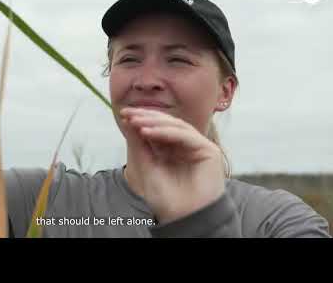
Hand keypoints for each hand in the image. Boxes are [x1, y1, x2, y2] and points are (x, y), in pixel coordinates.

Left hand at [120, 107, 225, 223]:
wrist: (184, 220)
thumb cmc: (167, 200)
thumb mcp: (146, 167)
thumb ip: (139, 145)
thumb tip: (128, 121)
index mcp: (172, 150)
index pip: (158, 128)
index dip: (142, 119)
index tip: (123, 115)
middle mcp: (186, 146)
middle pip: (167, 124)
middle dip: (146, 117)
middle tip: (127, 113)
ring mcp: (198, 147)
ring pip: (177, 126)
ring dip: (154, 122)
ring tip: (135, 121)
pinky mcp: (209, 151)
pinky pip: (186, 136)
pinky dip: (166, 132)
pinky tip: (147, 131)